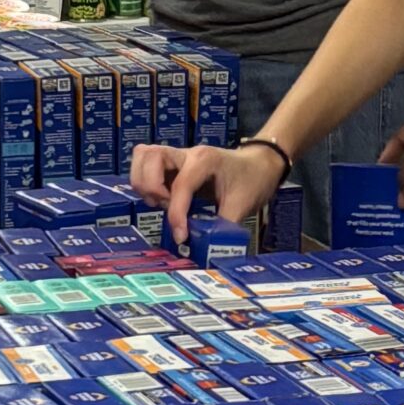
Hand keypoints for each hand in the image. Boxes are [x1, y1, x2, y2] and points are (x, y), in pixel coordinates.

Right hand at [131, 141, 284, 242]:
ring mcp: (177, 156)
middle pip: (149, 156)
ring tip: (160, 202)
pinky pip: (146, 164)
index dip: (176, 214)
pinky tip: (161, 199)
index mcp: (205, 160)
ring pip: (143, 156)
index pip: (180, 185)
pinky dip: (145, 181)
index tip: (181, 236)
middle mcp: (186, 153)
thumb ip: (222, 227)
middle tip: (164, 207)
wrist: (260, 163)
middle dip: (151, 187)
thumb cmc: (253, 179)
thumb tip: (208, 251)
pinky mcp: (172, 163)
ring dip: (144, 182)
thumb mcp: (242, 204)